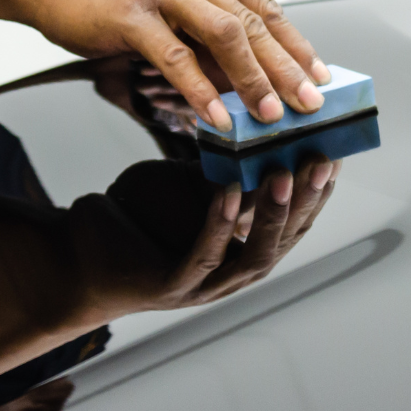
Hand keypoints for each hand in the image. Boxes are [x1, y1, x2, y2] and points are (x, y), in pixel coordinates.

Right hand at [16, 0, 328, 129]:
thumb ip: (209, 23)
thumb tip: (251, 75)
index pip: (264, 5)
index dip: (295, 44)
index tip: (320, 76)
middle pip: (251, 22)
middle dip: (286, 68)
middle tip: (310, 102)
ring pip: (223, 36)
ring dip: (251, 80)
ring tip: (269, 115)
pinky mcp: (130, 13)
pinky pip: (175, 58)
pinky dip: (201, 92)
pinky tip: (216, 118)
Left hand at [73, 159, 338, 321]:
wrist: (74, 255)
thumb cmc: (134, 219)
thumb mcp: (186, 186)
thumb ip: (223, 168)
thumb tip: (253, 122)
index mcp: (241, 249)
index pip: (294, 222)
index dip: (318, 191)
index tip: (336, 150)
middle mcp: (231, 274)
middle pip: (285, 239)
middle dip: (306, 199)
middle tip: (322, 158)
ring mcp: (203, 285)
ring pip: (253, 255)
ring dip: (271, 214)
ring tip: (284, 174)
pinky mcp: (170, 287)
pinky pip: (203, 254)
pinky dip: (218, 223)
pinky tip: (228, 192)